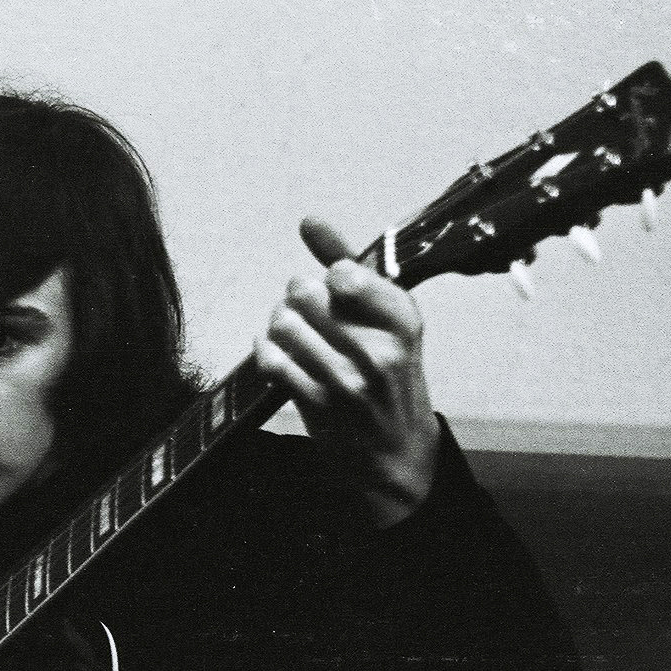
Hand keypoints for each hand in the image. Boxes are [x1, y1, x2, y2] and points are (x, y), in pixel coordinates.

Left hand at [254, 216, 441, 529]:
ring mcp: (347, 381)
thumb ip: (347, 263)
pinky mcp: (317, 405)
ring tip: (296, 335)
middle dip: (297, 298)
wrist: (396, 451)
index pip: (345, 273)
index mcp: (403, 321)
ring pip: (282, 323)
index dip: (330, 278)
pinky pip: (270, 359)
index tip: (338, 292)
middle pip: (303, 292)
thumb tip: (309, 219)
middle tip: (309, 313)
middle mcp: (379, 350)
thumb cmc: (387, 373)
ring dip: (279, 325)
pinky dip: (267, 352)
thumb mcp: (386, 317)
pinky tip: (281, 356)